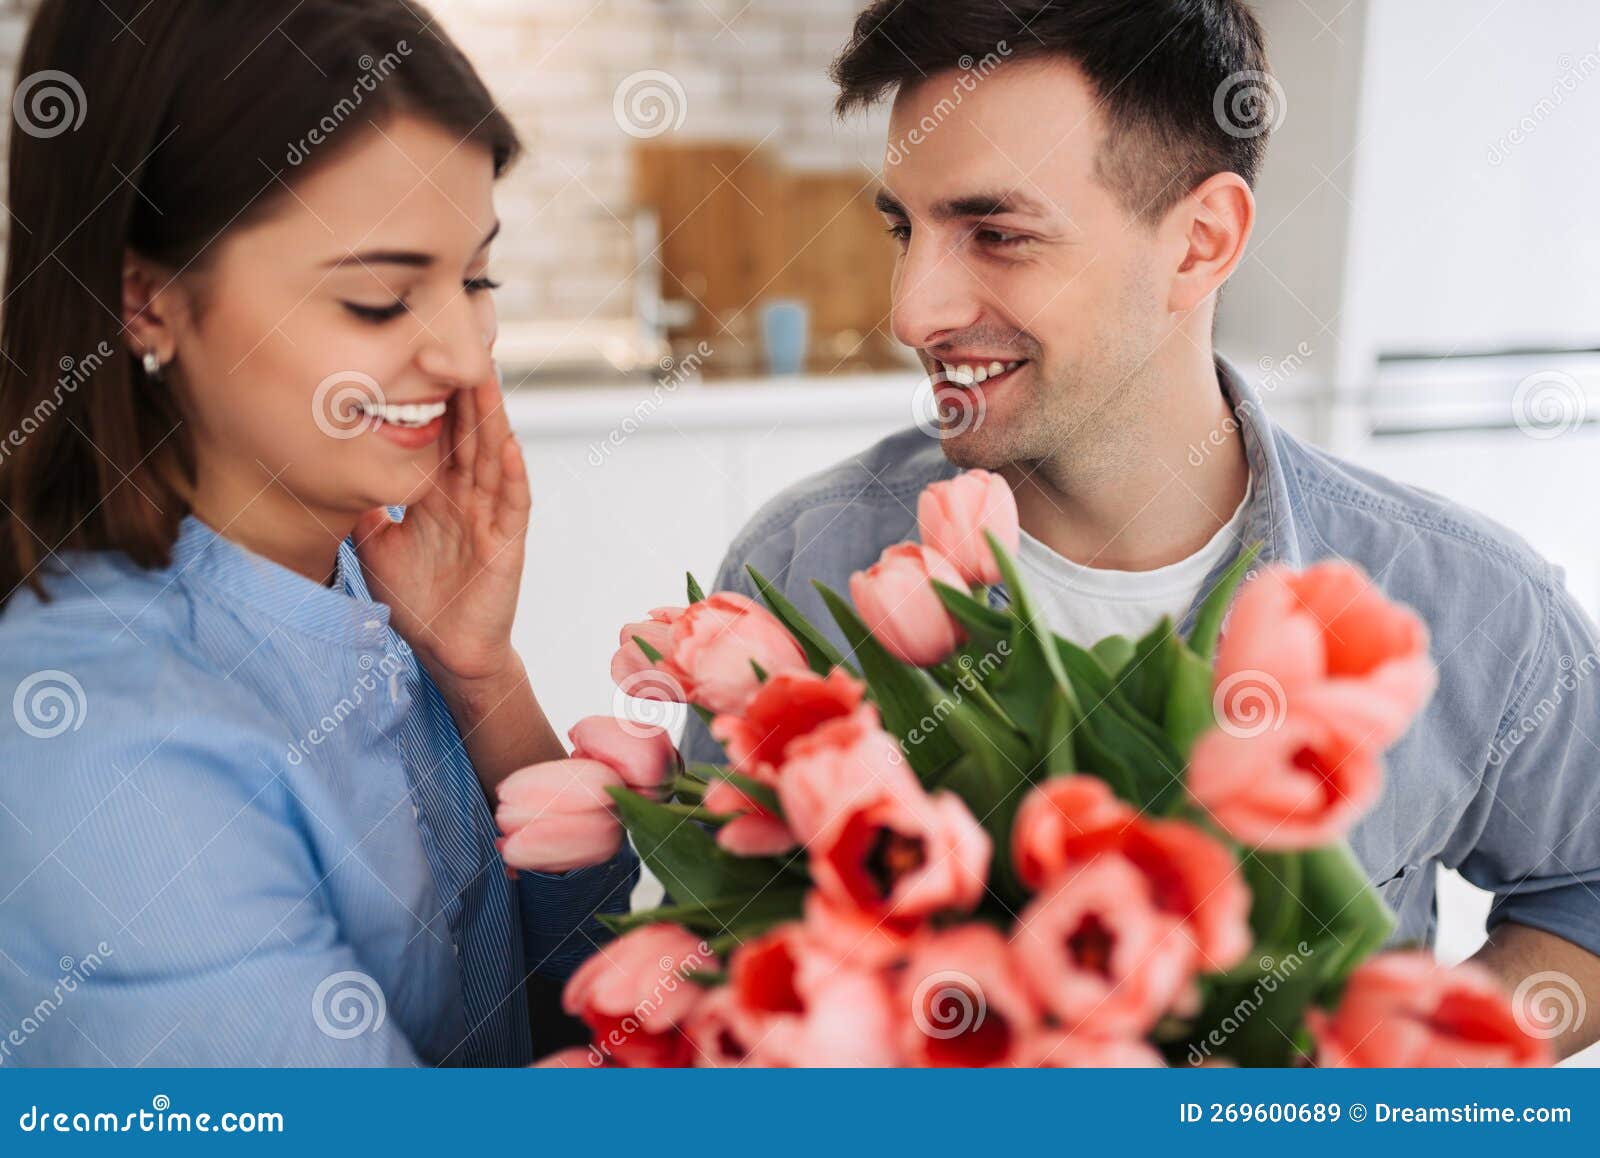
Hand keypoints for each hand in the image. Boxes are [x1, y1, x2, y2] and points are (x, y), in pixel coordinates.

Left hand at [355, 368, 530, 687]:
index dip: (434, 396)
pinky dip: (513, 473)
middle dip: (465, 388)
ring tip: (485, 375)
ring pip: (493, 456)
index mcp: (440, 492)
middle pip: (469, 432)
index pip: (439, 434)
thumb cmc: (417, 600)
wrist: (445, 650)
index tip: (421, 351)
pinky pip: (513, 502)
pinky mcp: (507, 543)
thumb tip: (328, 473)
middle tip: (459, 339)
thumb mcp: (374, 543)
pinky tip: (510, 444)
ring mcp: (491, 517)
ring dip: (491, 416)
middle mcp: (469, 497)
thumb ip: (362, 506)